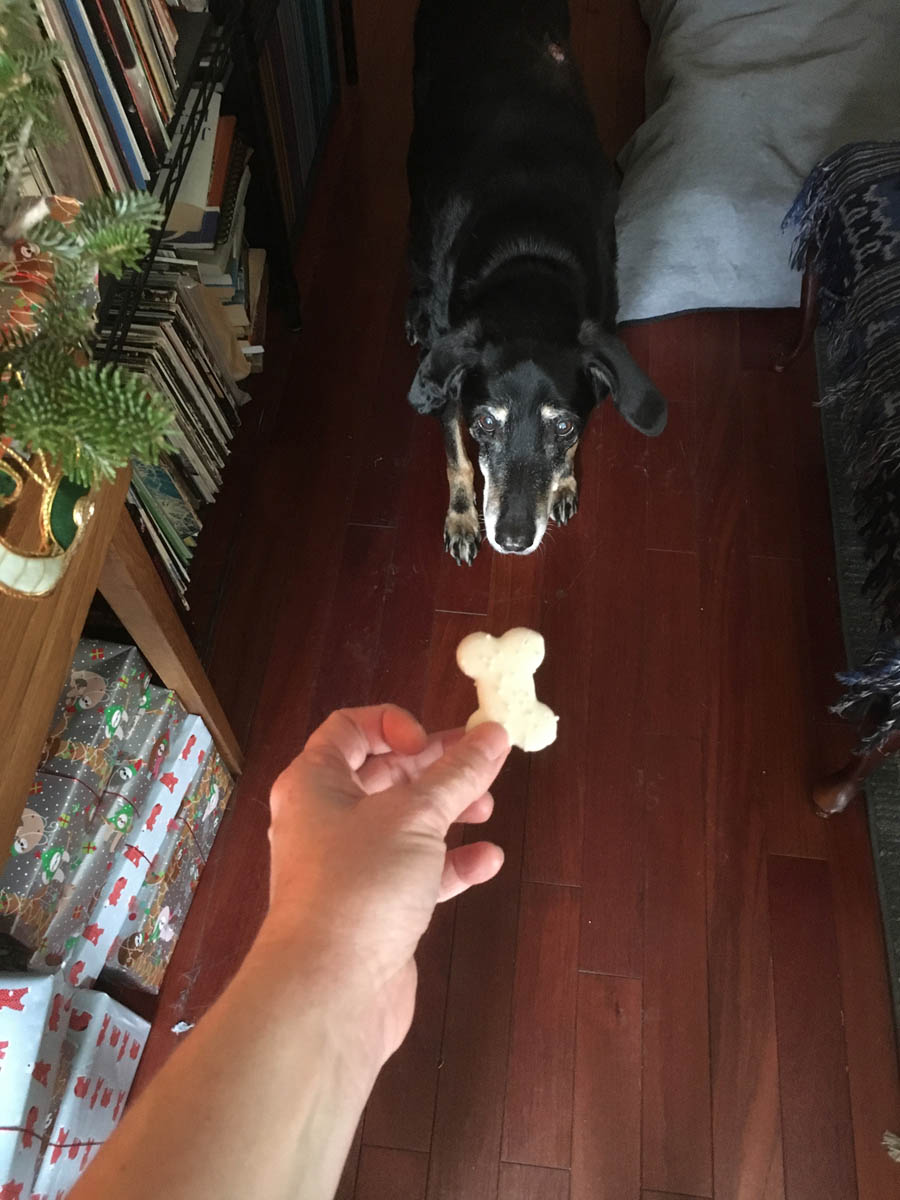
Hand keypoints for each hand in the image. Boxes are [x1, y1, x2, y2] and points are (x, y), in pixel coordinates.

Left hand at [260, 705, 510, 1065]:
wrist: (329, 992)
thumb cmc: (361, 883)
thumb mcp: (416, 816)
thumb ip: (458, 773)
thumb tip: (494, 733)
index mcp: (315, 783)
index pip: (349, 729)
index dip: (394, 724)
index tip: (433, 744)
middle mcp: (323, 820)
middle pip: (382, 775)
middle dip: (434, 769)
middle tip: (481, 766)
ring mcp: (347, 868)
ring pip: (402, 825)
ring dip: (447, 813)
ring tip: (488, 809)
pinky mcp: (372, 911)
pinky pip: (414, 873)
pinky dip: (449, 864)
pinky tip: (487, 862)